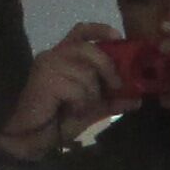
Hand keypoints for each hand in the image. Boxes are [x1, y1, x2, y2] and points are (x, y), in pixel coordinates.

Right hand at [0, 25, 127, 157]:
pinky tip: (70, 111)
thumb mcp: (92, 108)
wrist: (32, 139)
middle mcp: (54, 55)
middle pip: (88, 48)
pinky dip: (80, 103)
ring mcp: (47, 65)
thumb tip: (137, 98)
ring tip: (80, 107)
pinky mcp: (44, 79)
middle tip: (116, 86)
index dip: (101, 30)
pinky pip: (77, 88)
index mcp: (64, 56)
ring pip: (85, 71)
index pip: (81, 31)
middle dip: (107, 67)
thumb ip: (112, 101)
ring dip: (90, 94)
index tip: (119, 37)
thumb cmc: (57, 121)